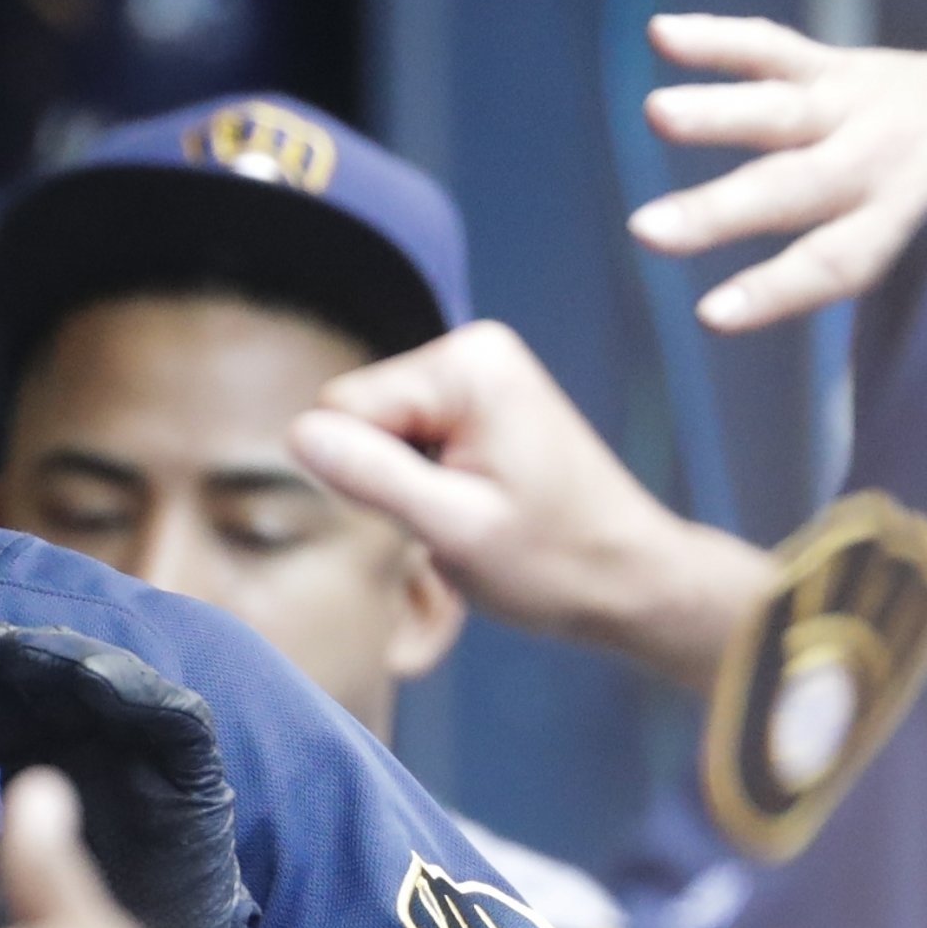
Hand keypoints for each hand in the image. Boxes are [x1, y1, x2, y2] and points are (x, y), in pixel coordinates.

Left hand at [0, 624, 254, 927]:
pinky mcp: (192, 771)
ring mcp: (137, 748)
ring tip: (17, 654)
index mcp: (27, 754)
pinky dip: (139, 690)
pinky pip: (174, 715)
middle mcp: (81, 738)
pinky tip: (96, 681)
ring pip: (102, 675)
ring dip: (58, 656)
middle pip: (39, 671)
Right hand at [286, 321, 770, 693]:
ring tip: (472, 513)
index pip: (341, 407)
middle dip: (388, 475)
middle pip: (357, 412)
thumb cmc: (553, 563)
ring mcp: (477, 371)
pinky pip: (406, 435)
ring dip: (407, 482)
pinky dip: (426, 478)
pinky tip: (477, 501)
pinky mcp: (478, 399)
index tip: (434, 510)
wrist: (630, 578)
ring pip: (375, 429)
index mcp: (467, 365)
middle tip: (456, 517)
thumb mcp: (454, 529)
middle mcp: (471, 349)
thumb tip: (296, 433)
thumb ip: (372, 475)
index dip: (365, 474)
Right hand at [630, 1, 926, 329]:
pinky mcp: (836, 65)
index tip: (711, 317)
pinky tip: (659, 33)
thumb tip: (872, 393)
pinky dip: (715, 39)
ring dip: (717, 112)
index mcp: (905, 215)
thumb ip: (894, 286)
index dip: (774, 291)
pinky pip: (773, 48)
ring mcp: (855, 104)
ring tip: (656, 113)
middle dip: (720, 211)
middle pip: (793, 188)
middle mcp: (879, 156)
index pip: (835, 260)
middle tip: (649, 231)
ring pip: (781, 109)